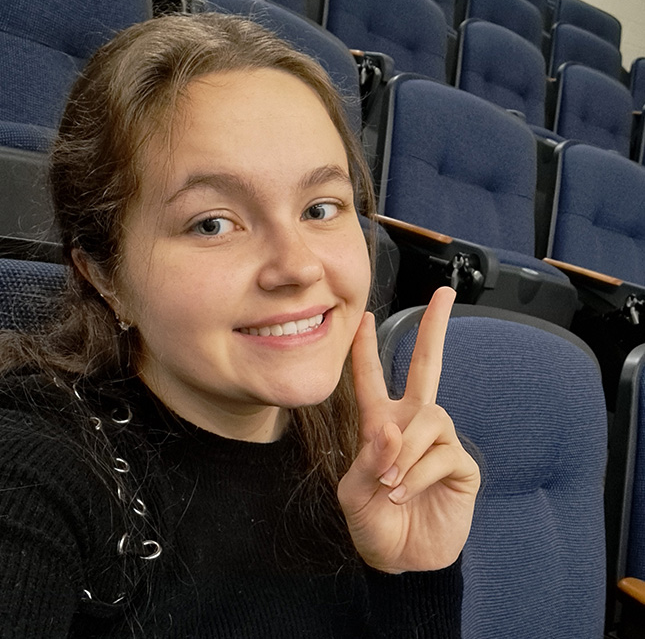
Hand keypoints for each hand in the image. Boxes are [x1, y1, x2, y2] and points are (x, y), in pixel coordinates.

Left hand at [337, 287, 479, 573]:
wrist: (400, 558)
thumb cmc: (373, 521)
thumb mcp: (354, 492)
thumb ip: (369, 459)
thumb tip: (394, 429)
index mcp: (380, 423)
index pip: (372, 378)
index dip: (367, 349)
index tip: (366, 318)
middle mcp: (412, 424)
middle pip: (427, 366)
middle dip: (434, 329)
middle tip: (444, 293)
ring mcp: (438, 442)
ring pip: (430, 418)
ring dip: (407, 450)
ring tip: (392, 483)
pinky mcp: (460, 465)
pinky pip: (443, 453)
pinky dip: (420, 473)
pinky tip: (407, 492)